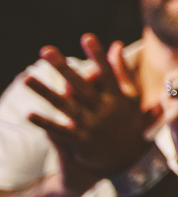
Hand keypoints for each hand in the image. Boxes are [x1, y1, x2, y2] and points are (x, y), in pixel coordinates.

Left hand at [25, 34, 158, 176]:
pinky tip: (29, 114)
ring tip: (27, 78)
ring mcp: (91, 125)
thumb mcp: (131, 96)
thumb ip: (121, 70)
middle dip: (63, 67)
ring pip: (65, 106)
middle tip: (45, 50)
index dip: (97, 55)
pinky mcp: (79, 140)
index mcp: (117, 97)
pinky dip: (45, 123)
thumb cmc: (129, 121)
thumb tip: (116, 44)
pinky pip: (59, 130)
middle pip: (80, 86)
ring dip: (45, 92)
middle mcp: (104, 110)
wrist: (127, 159)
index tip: (87, 37)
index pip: (107, 72)